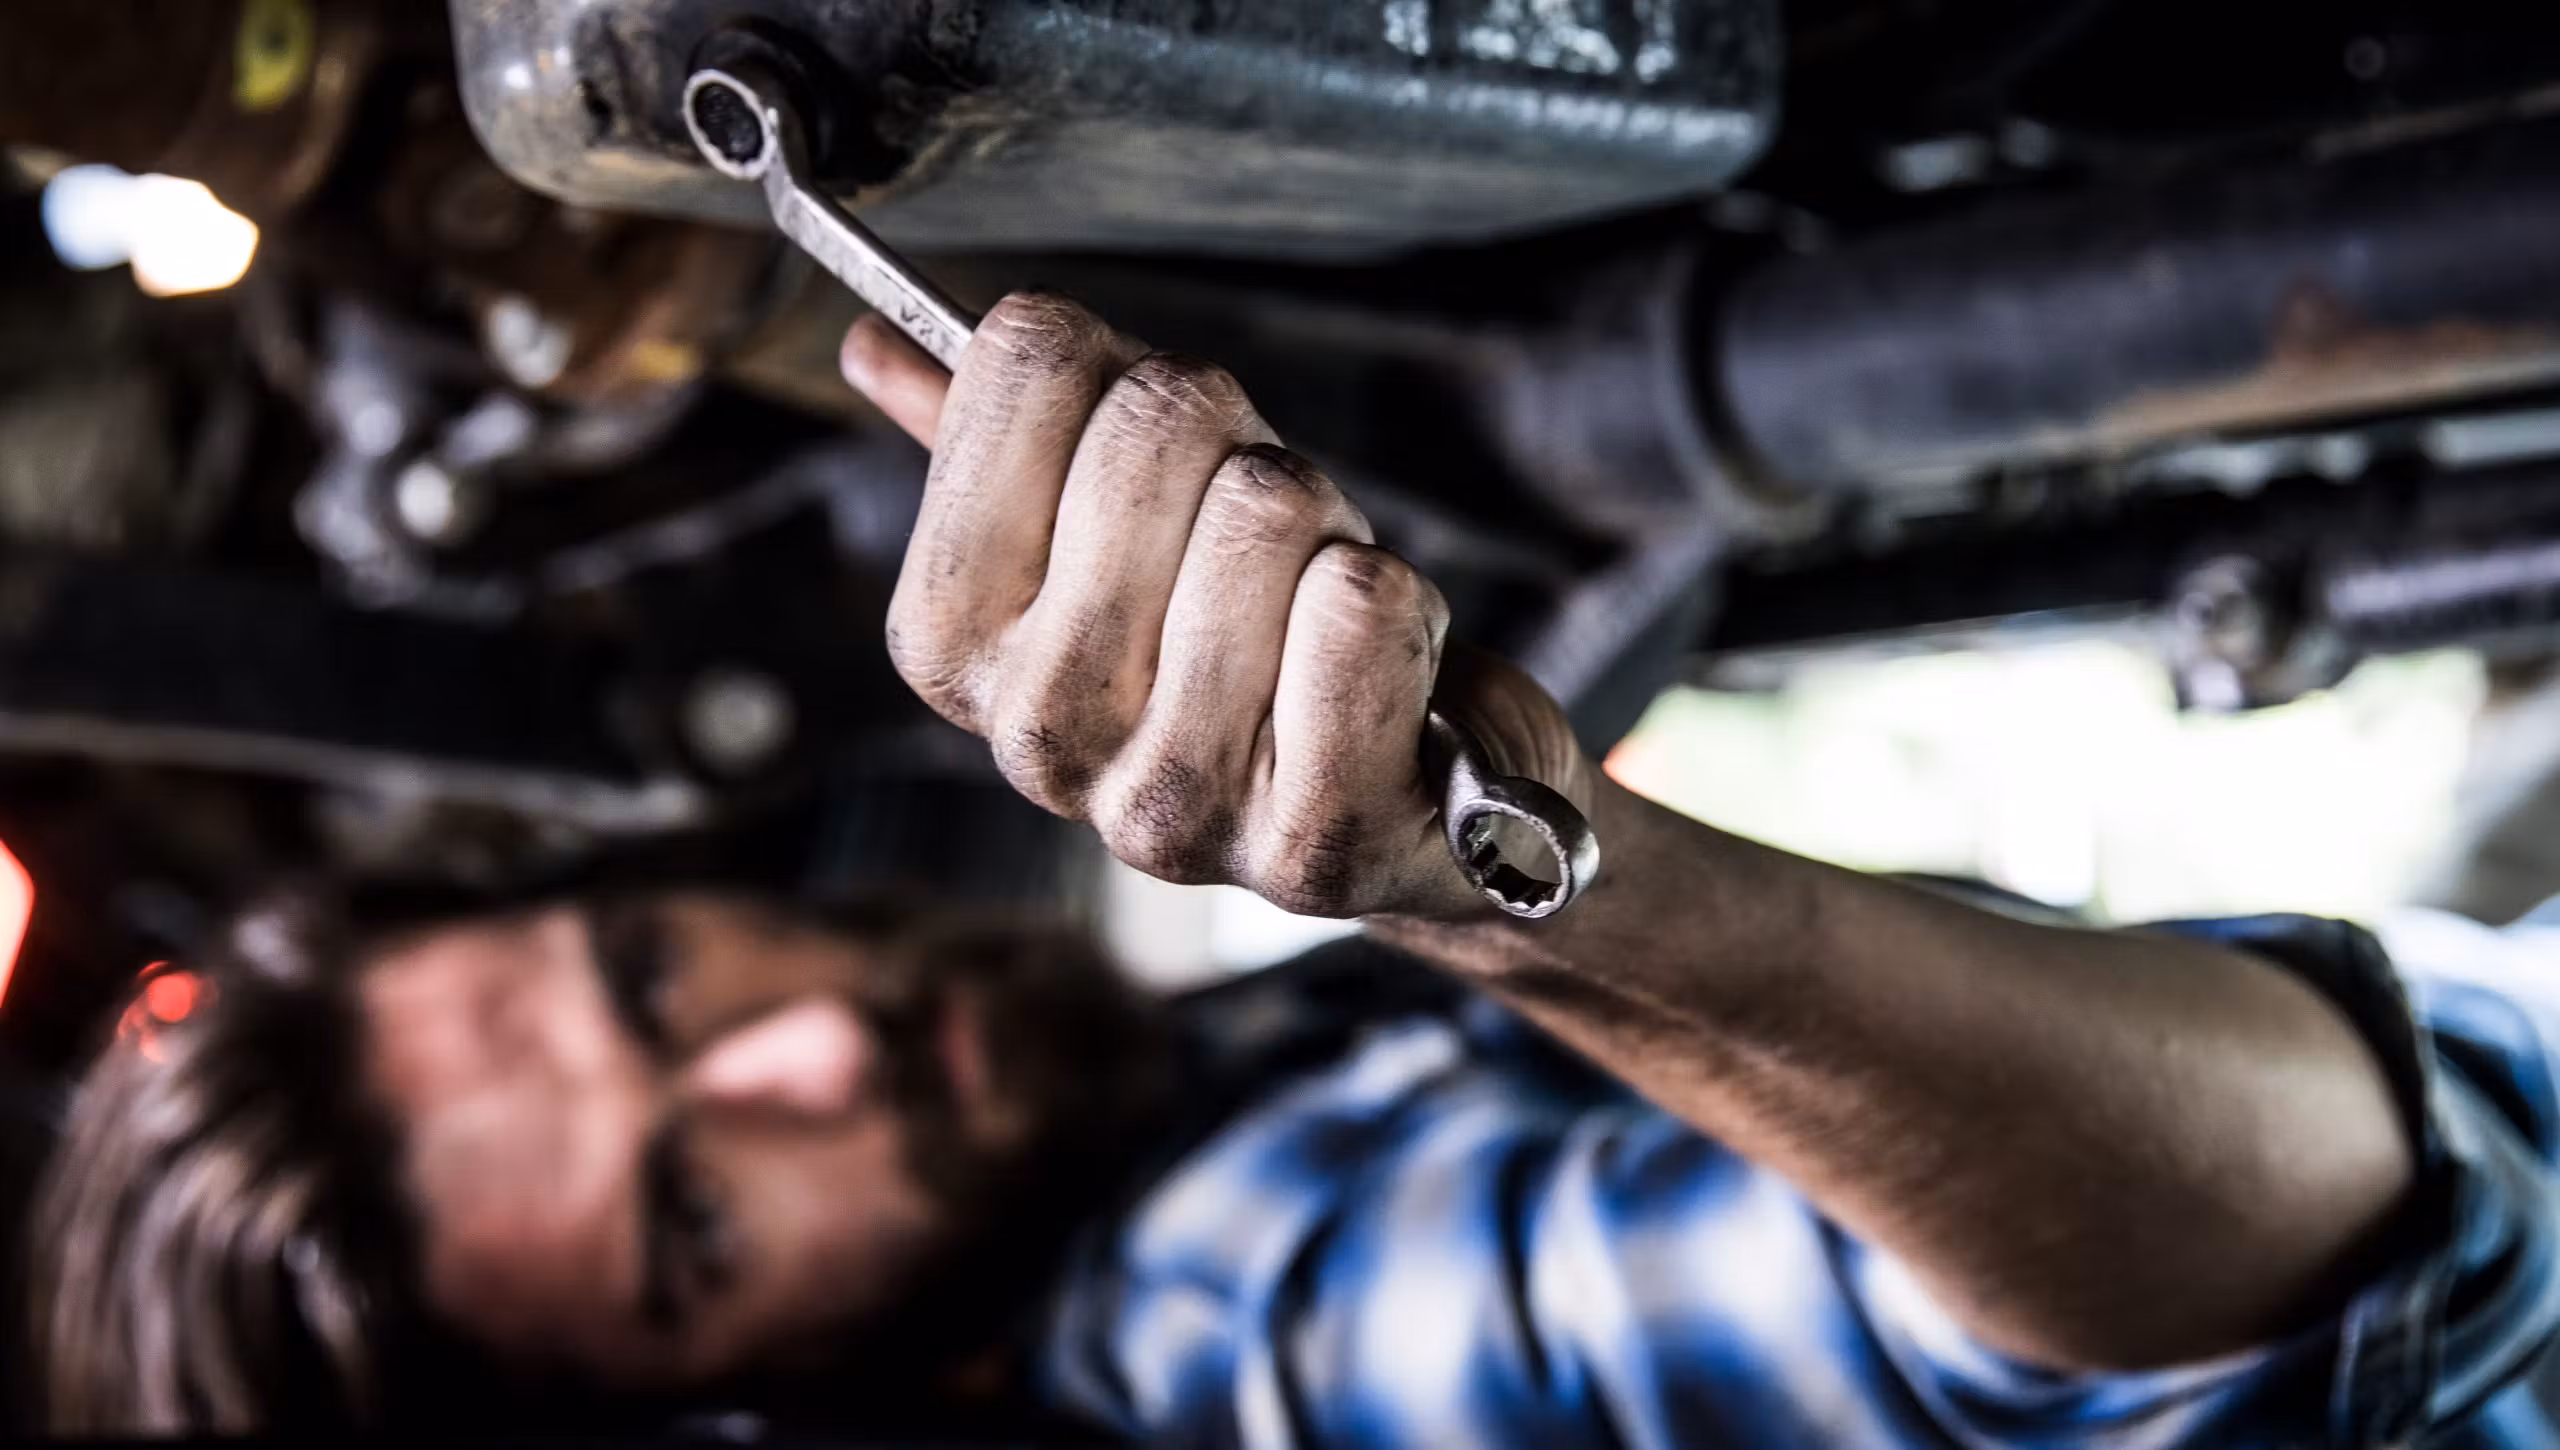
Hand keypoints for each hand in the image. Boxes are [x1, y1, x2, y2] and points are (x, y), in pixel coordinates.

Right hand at [842, 292, 1593, 919]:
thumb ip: (1001, 442)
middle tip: (1259, 539)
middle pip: (1156, 423)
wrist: (1398, 800)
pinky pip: (1360, 609)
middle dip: (1241, 444)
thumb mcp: (1111, 528)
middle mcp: (1032, 736)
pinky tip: (1370, 673)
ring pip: (1265, 506)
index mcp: (944, 638)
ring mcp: (1164, 804)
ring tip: (1311, 611)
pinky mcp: (1306, 845)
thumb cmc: (1243, 634)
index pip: (1033, 360)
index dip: (1126, 370)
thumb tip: (877, 344)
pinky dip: (1400, 605)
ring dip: (1325, 526)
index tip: (1157, 460)